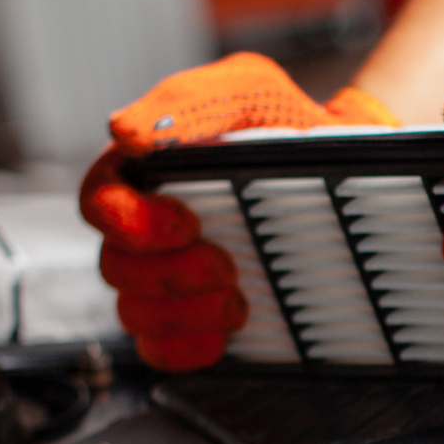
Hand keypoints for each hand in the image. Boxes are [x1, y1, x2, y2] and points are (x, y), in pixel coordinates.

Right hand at [78, 53, 396, 370]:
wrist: (345, 170)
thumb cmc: (288, 124)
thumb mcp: (249, 91)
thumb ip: (192, 101)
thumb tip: (126, 131)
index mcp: (143, 174)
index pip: (98, 205)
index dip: (131, 223)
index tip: (187, 222)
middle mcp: (145, 229)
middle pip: (115, 268)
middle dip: (170, 274)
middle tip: (226, 264)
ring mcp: (166, 279)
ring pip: (134, 314)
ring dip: (184, 313)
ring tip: (238, 298)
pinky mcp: (194, 321)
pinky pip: (162, 352)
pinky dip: (189, 349)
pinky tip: (227, 332)